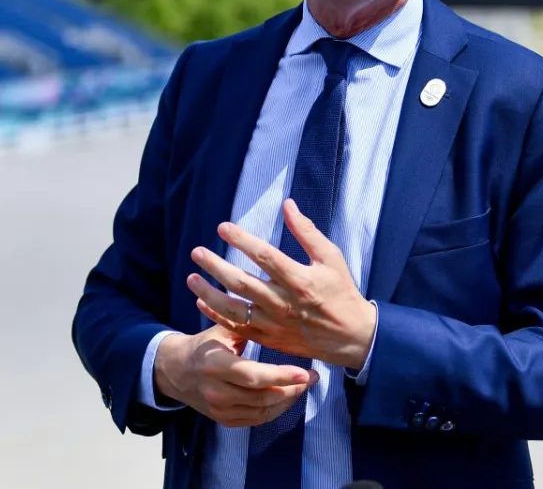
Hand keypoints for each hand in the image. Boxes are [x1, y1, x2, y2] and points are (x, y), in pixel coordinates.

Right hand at [154, 324, 318, 427]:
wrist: (174, 370)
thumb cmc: (205, 344)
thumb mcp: (221, 329)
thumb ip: (246, 322)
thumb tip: (278, 306)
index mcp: (215, 364)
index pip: (254, 376)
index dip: (282, 376)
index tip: (306, 372)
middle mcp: (216, 391)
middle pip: (262, 397)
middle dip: (292, 389)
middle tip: (313, 377)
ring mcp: (218, 409)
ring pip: (263, 411)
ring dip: (288, 400)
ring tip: (303, 385)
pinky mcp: (223, 420)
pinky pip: (256, 420)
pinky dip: (276, 410)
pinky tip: (287, 396)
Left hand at [187, 198, 377, 370]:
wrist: (351, 337)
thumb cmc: (341, 292)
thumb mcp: (331, 258)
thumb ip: (307, 232)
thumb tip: (288, 205)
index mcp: (300, 280)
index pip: (264, 256)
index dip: (241, 240)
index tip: (222, 227)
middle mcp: (283, 303)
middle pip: (241, 283)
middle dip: (215, 266)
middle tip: (197, 252)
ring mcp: (274, 324)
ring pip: (233, 309)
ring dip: (208, 293)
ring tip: (191, 278)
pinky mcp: (270, 339)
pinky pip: (237, 328)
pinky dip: (217, 316)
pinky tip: (202, 303)